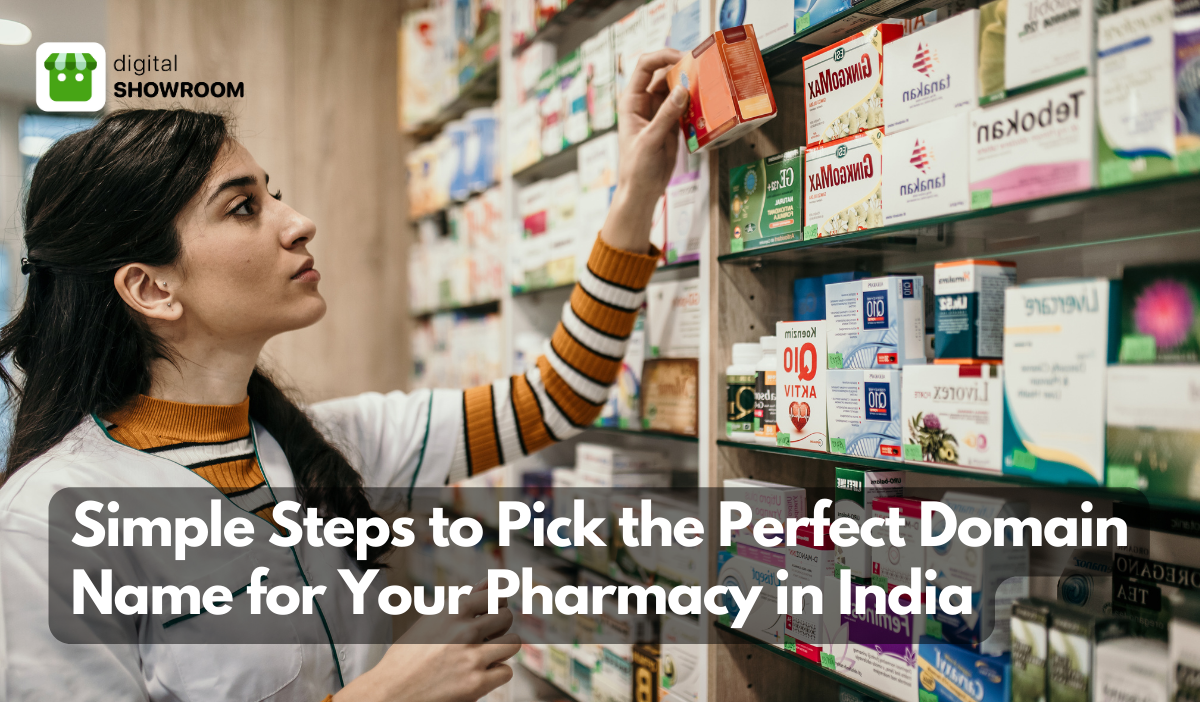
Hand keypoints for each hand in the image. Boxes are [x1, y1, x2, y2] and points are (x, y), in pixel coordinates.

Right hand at [334, 581, 519, 701]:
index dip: (496, 604)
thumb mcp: (430, 622)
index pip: (495, 594)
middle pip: (506, 616)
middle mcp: (464, 630)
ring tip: (488, 654)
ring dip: (502, 649)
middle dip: (500, 625)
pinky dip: (496, 674)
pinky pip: (506, 671)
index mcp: (451, 611)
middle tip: (488, 636)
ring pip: (513, 642)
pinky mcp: (476, 684)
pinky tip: (480, 674)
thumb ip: (462, 602)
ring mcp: (472, 657)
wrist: (390, 693)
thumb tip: (489, 582)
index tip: (493, 612)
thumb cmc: (408, 656)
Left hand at [600, 48, 688, 252]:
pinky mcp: (671, 122)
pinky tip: (706, 100)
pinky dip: (695, 101)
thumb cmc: (636, 168)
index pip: (645, 66)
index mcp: (631, 101)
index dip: (663, 56)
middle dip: (681, 68)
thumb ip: (666, 115)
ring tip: (708, 81)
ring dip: (690, 85)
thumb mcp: (650, 140)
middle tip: (702, 67)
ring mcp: (659, 111)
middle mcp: (644, 102)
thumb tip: (681, 90)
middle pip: (663, 73)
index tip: (683, 57)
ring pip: (676, 88)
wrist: (642, 190)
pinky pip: (685, 105)